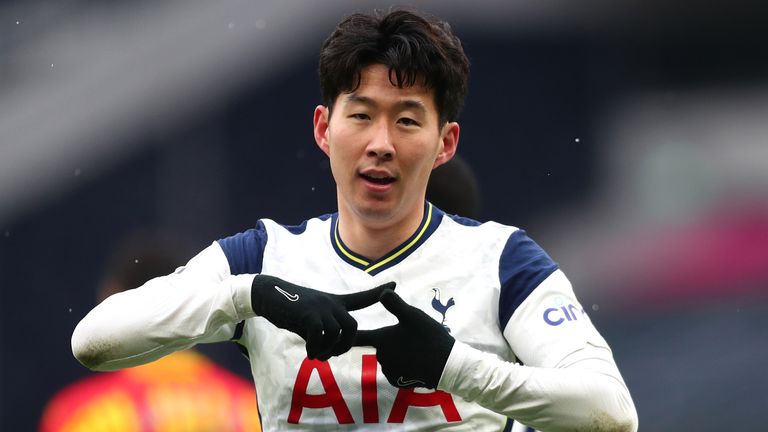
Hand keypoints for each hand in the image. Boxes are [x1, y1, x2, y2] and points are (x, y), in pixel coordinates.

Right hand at [251, 275, 394, 360]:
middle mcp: (330, 304)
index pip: (360, 297)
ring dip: (328, 350)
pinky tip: (309, 352)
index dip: (377, 293)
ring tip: (317, 355)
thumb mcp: (309, 315)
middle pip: (352, 327)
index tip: (395, 285)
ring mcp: (320, 309)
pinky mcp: (308, 315)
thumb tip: (326, 349)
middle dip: (346, 345)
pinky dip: (316, 349)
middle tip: (331, 354)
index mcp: (334, 302)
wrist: (269, 295)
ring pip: (337, 334)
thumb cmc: (289, 307)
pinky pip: (319, 336)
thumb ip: (322, 329)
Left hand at [353, 289, 454, 388]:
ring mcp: (390, 371)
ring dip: (398, 354)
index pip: (360, 336)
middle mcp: (381, 357)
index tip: (336, 334)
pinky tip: (418, 362)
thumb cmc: (430, 337)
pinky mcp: (399, 382)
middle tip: (412, 338)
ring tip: (418, 350)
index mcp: (382, 340)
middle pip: (380, 346)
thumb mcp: (414, 316)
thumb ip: (395, 305)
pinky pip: (397, 370)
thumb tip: (382, 291)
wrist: (448, 366)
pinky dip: (404, 366)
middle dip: (391, 341)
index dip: (348, 334)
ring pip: (389, 358)